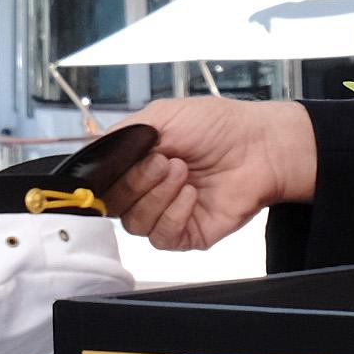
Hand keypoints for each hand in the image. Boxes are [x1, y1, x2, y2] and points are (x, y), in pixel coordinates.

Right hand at [100, 99, 317, 250]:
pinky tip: (192, 194)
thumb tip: (94, 151)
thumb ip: (121, 135)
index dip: (106, 177)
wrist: (259, 144)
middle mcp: (149, 192)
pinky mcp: (188, 235)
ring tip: (183, 172)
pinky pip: (162, 237)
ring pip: (136, 224)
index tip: (117, 163)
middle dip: (136, 182)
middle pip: (115, 206)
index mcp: (137, 165)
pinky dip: (174, 213)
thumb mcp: (160, 116)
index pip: (103, 184)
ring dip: (157, 195)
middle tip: (164, 160)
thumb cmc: (218, 126)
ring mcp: (168, 215)